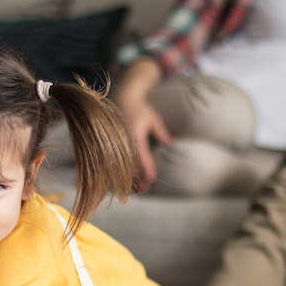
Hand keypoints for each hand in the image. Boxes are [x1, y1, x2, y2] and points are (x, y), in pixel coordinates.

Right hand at [115, 56, 173, 190]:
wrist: (122, 97)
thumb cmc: (141, 108)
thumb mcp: (153, 119)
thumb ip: (161, 133)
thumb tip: (172, 145)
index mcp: (135, 131)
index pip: (142, 154)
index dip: (146, 167)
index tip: (151, 179)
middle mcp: (124, 138)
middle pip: (131, 161)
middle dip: (138, 176)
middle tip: (146, 188)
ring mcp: (116, 140)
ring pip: (123, 162)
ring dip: (131, 175)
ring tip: (139, 187)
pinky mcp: (112, 143)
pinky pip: (117, 159)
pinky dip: (124, 169)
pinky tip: (129, 178)